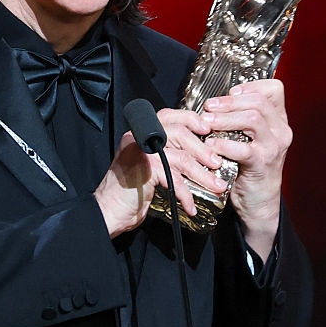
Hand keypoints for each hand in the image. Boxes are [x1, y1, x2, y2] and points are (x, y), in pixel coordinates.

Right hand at [94, 108, 230, 237]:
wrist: (108, 211)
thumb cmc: (129, 191)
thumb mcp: (149, 166)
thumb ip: (166, 153)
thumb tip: (199, 152)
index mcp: (140, 132)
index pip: (170, 115)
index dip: (191, 119)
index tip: (207, 129)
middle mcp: (138, 137)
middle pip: (180, 133)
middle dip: (203, 149)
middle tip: (217, 163)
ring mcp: (140, 151)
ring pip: (181, 157)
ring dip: (202, 174)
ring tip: (216, 185)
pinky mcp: (144, 169)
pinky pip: (174, 178)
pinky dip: (185, 194)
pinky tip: (190, 206)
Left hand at [201, 79, 291, 259]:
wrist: (259, 200)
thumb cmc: (250, 166)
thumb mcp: (251, 138)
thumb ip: (241, 119)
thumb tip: (216, 101)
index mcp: (278, 120)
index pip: (273, 90)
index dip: (250, 86)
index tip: (230, 92)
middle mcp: (280, 130)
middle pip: (258, 102)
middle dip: (229, 102)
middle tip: (208, 106)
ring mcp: (273, 147)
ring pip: (252, 119)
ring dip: (225, 118)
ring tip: (207, 122)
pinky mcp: (262, 164)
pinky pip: (243, 148)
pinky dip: (224, 144)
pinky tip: (211, 144)